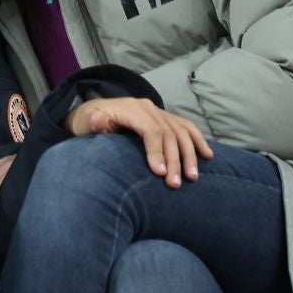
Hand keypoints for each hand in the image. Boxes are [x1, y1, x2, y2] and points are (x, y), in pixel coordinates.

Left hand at [67, 97, 213, 187]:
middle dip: (175, 160)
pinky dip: (198, 140)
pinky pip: (186, 127)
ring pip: (181, 132)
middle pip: (168, 134)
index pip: (151, 130)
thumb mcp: (85, 123)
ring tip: (192, 177)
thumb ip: (94, 123)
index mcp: (131, 109)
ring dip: (190, 155)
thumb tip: (99, 119)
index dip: (157, 152)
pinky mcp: (165, 118)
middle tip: (175, 184)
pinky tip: (207, 155)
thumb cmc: (88, 124)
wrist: (93, 113)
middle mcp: (148, 108)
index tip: (160, 174)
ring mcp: (158, 112)